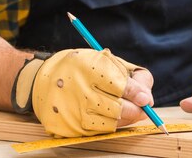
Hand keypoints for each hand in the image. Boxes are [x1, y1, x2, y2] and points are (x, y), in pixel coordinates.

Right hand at [13, 48, 152, 136]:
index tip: (145, 98)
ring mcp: (74, 112)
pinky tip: (109, 116)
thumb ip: (129, 75)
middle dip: (135, 109)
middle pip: (119, 108)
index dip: (138, 93)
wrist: (44, 81)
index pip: (122, 86)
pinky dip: (110, 125)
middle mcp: (80, 91)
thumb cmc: (80, 67)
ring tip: (125, 109)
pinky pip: (99, 132)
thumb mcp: (104, 59)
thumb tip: (147, 98)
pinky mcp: (70, 128)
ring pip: (112, 123)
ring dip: (124, 118)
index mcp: (89, 67)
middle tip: (140, 107)